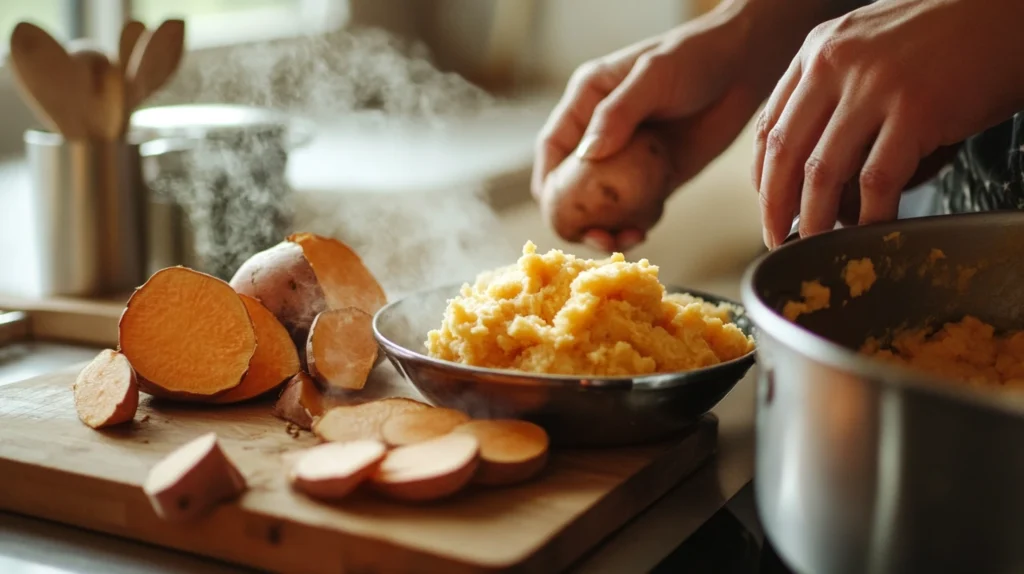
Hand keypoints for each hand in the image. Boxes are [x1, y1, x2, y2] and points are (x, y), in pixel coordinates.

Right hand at [532, 2, 769, 252]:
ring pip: (602, 203)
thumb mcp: (652, 77)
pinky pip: (635, 207)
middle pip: (571, 184)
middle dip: (577, 216)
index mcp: (586, 102)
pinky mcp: (655, 176)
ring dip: (607, 226)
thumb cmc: (695, 57)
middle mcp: (600, 132)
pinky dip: (635, 223)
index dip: (548, 183)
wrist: (744, 66)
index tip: (558, 213)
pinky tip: (644, 230)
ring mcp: (628, 158)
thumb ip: (618, 113)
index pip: (553, 148)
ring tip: (625, 239)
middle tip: (597, 237)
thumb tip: (587, 154)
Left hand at [754, 0, 1023, 248]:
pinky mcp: (916, 111)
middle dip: (775, 206)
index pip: (770, 125)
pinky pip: (878, 180)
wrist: (1008, 9)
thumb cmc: (948, 33)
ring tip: (814, 244)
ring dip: (814, 219)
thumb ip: (835, 85)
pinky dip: (870, 215)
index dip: (762, 176)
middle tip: (777, 237)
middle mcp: (835, 64)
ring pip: (821, 173)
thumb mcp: (870, 45)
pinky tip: (871, 230)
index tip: (768, 204)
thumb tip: (810, 150)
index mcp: (818, 50)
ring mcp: (874, 87)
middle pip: (785, 153)